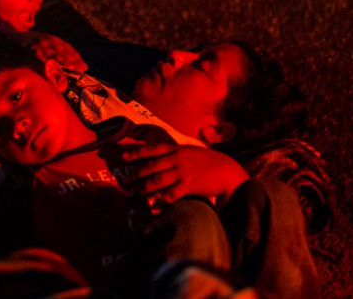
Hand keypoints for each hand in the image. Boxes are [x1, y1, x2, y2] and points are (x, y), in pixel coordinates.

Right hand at [15, 32, 87, 71]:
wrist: (12, 37)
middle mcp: (46, 39)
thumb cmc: (32, 44)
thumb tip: (72, 67)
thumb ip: (56, 53)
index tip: (84, 67)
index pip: (67, 47)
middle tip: (79, 69)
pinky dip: (44, 63)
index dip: (76, 57)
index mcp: (52, 39)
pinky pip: (37, 56)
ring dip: (60, 61)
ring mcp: (37, 43)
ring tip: (68, 69)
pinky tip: (50, 69)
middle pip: (62, 50)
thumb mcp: (45, 45)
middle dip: (71, 60)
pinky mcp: (28, 48)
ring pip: (51, 53)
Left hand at [122, 144, 247, 202]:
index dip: (137, 152)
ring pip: (157, 180)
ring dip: (145, 187)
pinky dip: (161, 199)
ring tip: (137, 193)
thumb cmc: (210, 161)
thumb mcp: (191, 151)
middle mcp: (177, 159)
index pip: (153, 149)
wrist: (228, 171)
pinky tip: (154, 204)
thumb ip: (176, 153)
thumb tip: (162, 156)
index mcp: (177, 149)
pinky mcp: (188, 185)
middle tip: (126, 181)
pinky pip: (170, 194)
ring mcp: (182, 172)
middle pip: (151, 166)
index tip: (124, 156)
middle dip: (137, 174)